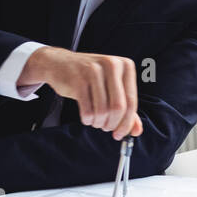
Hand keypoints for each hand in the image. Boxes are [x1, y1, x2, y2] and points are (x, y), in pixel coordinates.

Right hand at [18, 47, 143, 139]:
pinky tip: (86, 117)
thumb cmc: (89, 77)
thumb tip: (137, 131)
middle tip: (106, 128)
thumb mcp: (111, 88)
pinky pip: (87, 110)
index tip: (120, 133)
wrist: (59, 63)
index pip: (132, 102)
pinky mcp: (78, 80)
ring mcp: (94, 71)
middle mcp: (112, 65)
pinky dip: (88, 119)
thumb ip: (127, 109)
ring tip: (95, 121)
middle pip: (118, 108)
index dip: (127, 123)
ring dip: (99, 123)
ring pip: (103, 111)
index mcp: (125, 65)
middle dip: (112, 124)